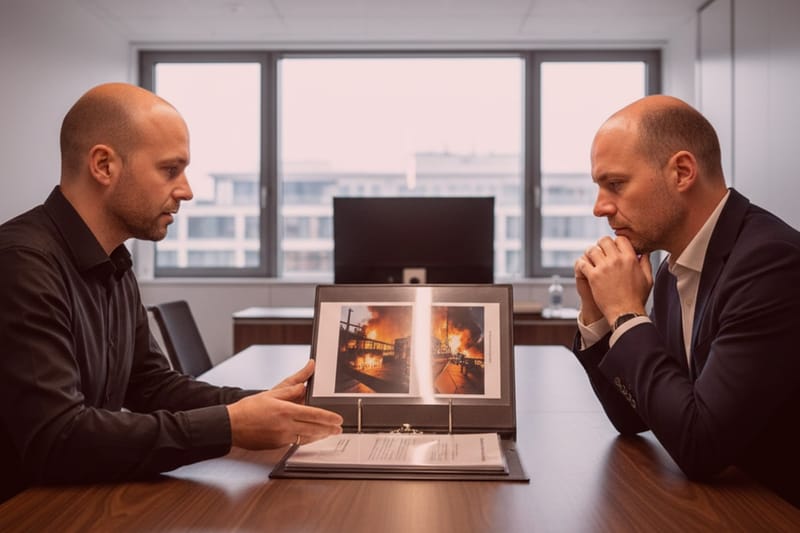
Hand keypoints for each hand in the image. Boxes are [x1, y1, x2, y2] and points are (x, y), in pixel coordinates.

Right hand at [227, 361, 342, 448]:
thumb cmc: (249, 408)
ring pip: (307, 438)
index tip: (338, 419)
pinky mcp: (277, 445)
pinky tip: (311, 436)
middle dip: (328, 429)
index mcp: (285, 411)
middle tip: (338, 428)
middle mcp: (285, 426)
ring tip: (328, 433)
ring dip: (319, 436)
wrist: (230, 426)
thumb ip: (292, 387)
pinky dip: (306, 439)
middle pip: (313, 429)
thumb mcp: (271, 393)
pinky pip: (296, 442)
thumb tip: (306, 379)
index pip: (313, 414)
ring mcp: (281, 438)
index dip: (328, 418)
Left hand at [575, 236, 651, 323]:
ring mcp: (604, 268)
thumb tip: (644, 252)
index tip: (613, 248)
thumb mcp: (648, 278)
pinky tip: (584, 268)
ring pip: (591, 250)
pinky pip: (583, 263)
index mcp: (630, 258)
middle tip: (600, 251)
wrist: (626, 313)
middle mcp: (617, 260)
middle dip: (601, 244)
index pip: (620, 239)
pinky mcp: (594, 277)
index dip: (616, 242)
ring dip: (590, 253)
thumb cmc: (637, 298)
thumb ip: (645, 262)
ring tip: (591, 258)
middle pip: (604, 241)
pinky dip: (582, 264)